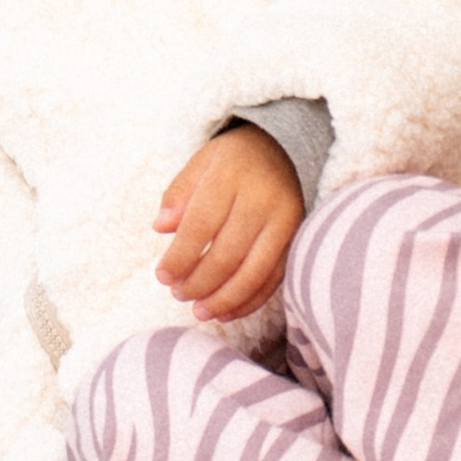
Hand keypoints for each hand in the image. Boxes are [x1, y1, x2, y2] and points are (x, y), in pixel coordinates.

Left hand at [153, 126, 301, 322]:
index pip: (200, 224)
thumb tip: (161, 227)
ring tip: (200, 311)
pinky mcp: (298, 238)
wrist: (281, 149)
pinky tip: (227, 311)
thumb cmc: (229, 162)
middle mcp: (262, 197)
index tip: (163, 277)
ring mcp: (286, 219)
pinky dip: (250, 300)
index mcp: (230, 174)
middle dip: (199, 282)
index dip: (180, 257)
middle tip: (179, 294)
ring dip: (224, 299)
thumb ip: (178, 195)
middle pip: (227, 253)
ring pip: (253, 272)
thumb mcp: (199, 165)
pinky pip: (275, 277)